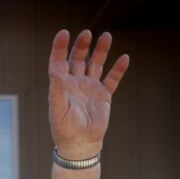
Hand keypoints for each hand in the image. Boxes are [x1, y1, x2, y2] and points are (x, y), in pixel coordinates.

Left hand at [48, 30, 129, 157]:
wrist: (81, 145)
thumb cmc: (65, 130)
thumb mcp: (58, 111)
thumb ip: (57, 92)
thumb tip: (55, 74)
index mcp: (61, 86)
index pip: (59, 62)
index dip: (59, 48)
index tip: (64, 33)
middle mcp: (75, 84)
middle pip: (78, 59)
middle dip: (82, 46)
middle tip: (87, 33)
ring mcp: (90, 88)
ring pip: (96, 64)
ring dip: (100, 51)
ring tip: (106, 36)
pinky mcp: (103, 95)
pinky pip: (112, 79)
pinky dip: (118, 69)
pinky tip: (124, 58)